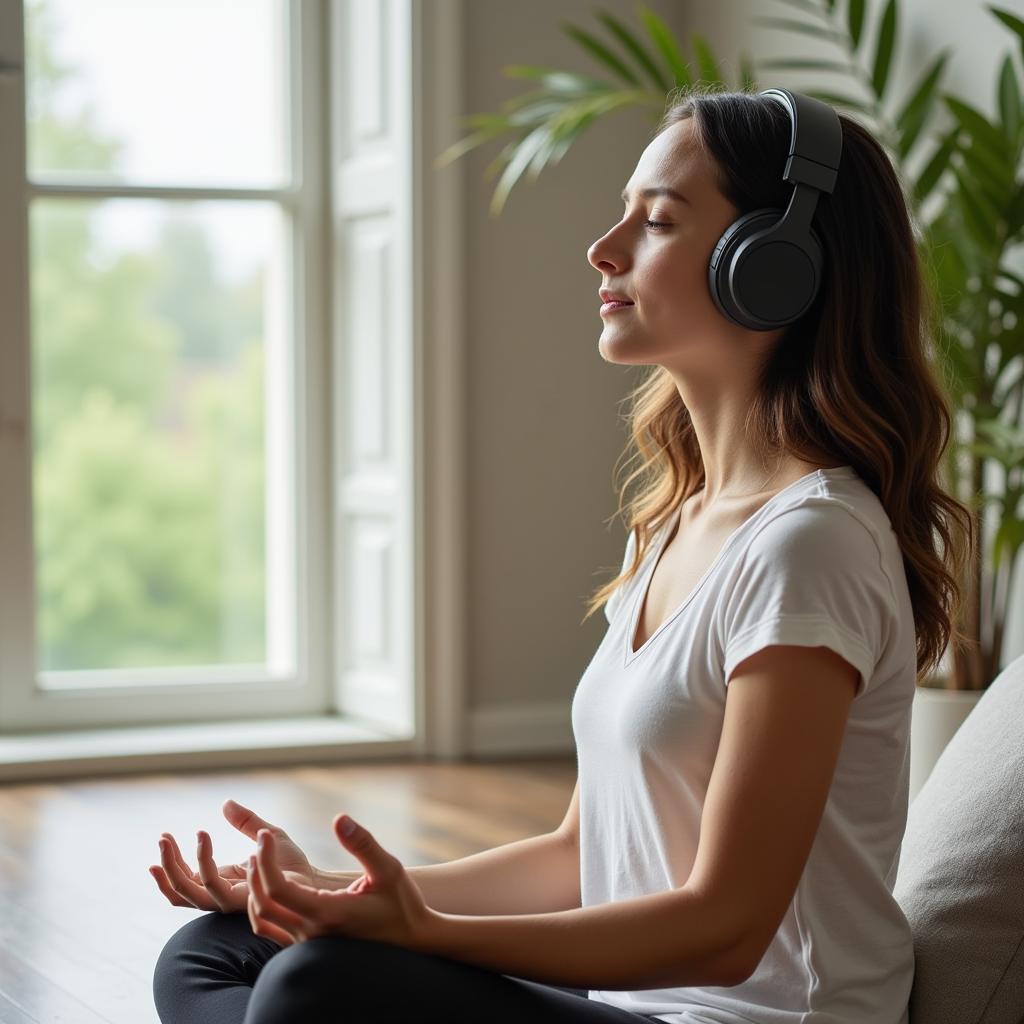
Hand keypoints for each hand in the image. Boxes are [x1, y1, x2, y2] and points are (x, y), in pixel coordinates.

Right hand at [149, 799, 330, 913]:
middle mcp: (224, 895)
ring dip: (179, 866)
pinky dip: (206, 864)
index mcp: (224, 881)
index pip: (187, 880)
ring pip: (193, 892)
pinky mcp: (243, 901)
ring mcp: (232, 902)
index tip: (164, 837)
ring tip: (175, 837)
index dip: (171, 864)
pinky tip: (205, 837)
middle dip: (168, 866)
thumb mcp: (267, 834)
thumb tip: (226, 803)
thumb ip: (246, 822)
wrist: (316, 880)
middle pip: (183, 891)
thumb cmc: (293, 862)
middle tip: (163, 838)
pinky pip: (216, 888)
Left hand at [246, 814, 435, 951]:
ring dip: (254, 888)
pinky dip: (261, 907)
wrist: (411, 940)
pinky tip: (268, 885)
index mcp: (328, 912)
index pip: (278, 889)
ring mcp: (308, 942)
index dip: (265, 859)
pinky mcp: (308, 945)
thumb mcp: (389, 868)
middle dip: (255, 869)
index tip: (265, 835)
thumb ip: (363, 844)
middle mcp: (313, 932)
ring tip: (259, 858)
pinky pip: (271, 929)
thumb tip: (339, 819)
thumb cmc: (402, 903)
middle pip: (264, 903)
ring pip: (263, 919)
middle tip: (259, 840)